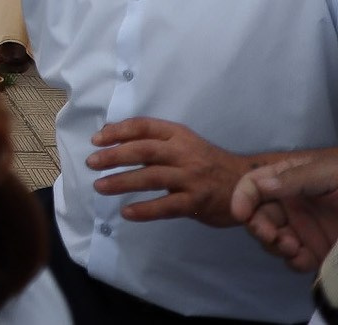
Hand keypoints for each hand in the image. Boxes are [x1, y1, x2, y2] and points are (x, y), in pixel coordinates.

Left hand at [88, 117, 255, 226]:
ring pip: (151, 177)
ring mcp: (191, 178)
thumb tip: (110, 132)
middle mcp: (184, 154)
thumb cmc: (207, 162)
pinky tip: (127, 213)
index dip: (118, 131)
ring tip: (100, 187)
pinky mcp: (197, 202)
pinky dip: (145, 210)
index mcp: (179, 135)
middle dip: (114, 156)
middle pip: (143, 151)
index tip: (96, 139)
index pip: (143, 127)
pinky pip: (167, 206)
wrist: (247, 185)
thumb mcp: (183, 143)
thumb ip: (152, 139)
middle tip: (92, 163)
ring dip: (122, 182)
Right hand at [231, 151, 337, 271]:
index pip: (253, 185)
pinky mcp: (315, 250)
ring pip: (271, 239)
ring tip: (292, 248)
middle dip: (258, 228)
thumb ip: (295, 178)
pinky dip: (292, 261)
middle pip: (258, 216)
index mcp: (289, 179)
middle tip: (272, 237)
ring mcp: (302, 228)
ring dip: (274, 246)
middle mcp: (290, 204)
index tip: (241, 214)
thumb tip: (262, 186)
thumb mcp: (328, 172)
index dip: (242, 197)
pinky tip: (302, 259)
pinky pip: (293, 259)